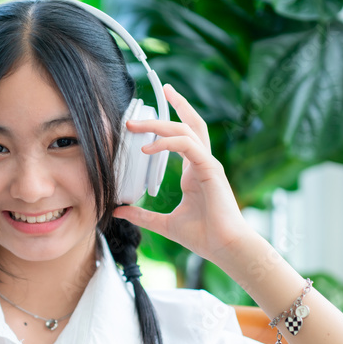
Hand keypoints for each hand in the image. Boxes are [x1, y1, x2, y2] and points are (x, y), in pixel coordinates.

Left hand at [113, 84, 253, 264]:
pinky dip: (167, 143)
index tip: (150, 114)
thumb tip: (119, 211)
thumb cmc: (202, 236)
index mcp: (195, 170)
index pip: (184, 136)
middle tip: (154, 95)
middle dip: (174, 106)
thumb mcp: (164, 224)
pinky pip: (187, 146)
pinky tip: (148, 148)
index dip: (171, 120)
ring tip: (135, 126)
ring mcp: (208, 164)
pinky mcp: (211, 170)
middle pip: (191, 123)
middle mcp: (202, 162)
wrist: (224, 248)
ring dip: (160, 124)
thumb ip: (143, 215)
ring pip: (186, 130)